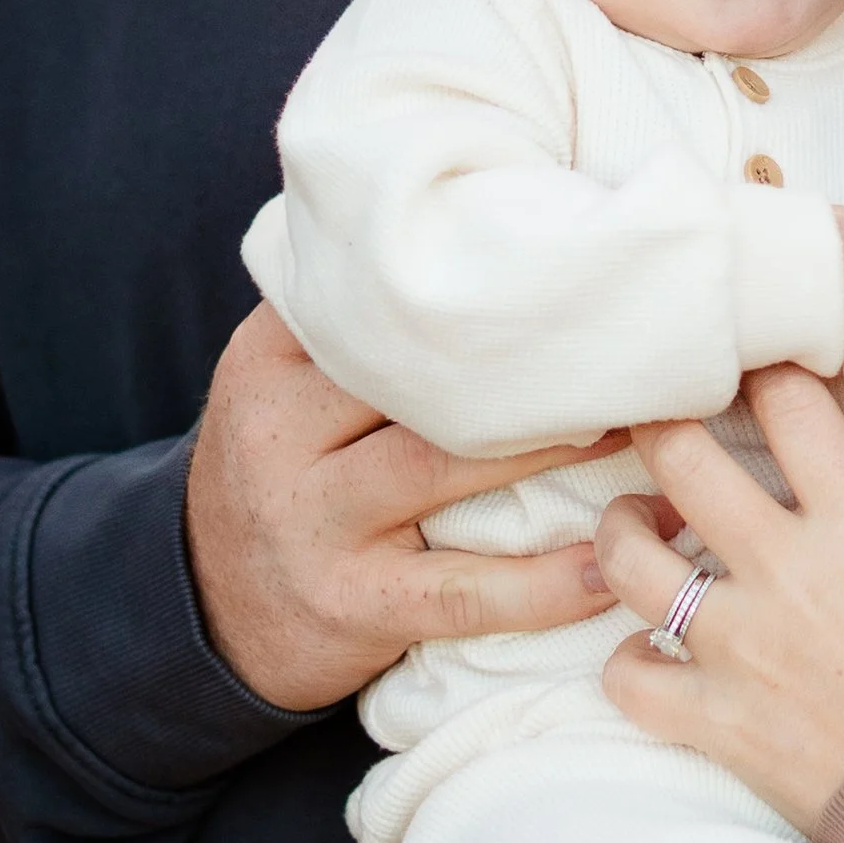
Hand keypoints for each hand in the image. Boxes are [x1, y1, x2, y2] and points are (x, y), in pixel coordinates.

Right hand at [184, 302, 616, 711]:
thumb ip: (357, 326)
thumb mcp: (282, 383)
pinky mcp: (351, 605)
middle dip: (529, 361)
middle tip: (627, 340)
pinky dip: (543, 586)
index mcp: (268, 360)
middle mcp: (279, 432)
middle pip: (418, 377)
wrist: (204, 604)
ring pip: (444, 467)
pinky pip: (461, 593)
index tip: (562, 262)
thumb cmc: (284, 471)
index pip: (372, 300)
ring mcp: (313, 523)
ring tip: (639, 427)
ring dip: (553, 445)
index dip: (471, 281)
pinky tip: (608, 567)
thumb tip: (486, 237)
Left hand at [593, 364, 843, 835]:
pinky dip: (627, 663)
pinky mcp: (714, 720)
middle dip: (661, 424)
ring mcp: (737, 647)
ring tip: (636, 527)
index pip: (791, 404)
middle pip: (679, 459)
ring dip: (621, 532)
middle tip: (663, 422)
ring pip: (626, 561)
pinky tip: (649, 653)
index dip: (768, 369)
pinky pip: (627, 679)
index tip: (756, 368)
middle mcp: (784, 572)